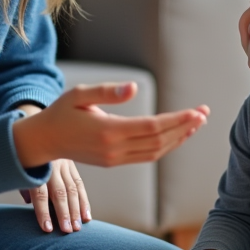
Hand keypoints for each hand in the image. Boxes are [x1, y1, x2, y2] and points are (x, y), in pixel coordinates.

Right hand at [12, 82, 208, 169]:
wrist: (44, 141)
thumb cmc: (61, 112)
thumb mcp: (79, 95)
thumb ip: (107, 92)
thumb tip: (134, 87)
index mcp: (108, 132)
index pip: (152, 127)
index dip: (177, 120)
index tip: (196, 111)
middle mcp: (114, 150)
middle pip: (160, 141)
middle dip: (185, 128)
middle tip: (204, 113)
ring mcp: (115, 159)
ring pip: (156, 152)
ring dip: (179, 138)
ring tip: (196, 123)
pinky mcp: (115, 162)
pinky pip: (147, 156)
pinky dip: (166, 146)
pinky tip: (177, 135)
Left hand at [20, 158, 90, 232]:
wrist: (37, 128)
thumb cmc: (23, 154)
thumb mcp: (19, 167)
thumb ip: (23, 184)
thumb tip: (28, 202)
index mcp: (36, 167)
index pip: (40, 193)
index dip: (43, 212)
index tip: (47, 229)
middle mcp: (52, 165)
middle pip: (60, 192)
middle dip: (65, 213)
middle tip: (68, 231)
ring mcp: (64, 163)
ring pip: (73, 189)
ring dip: (77, 210)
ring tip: (78, 227)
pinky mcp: (72, 163)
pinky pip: (80, 184)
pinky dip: (84, 201)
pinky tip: (87, 216)